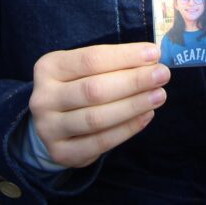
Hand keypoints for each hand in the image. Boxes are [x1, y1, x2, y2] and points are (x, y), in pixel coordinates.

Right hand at [29, 42, 169, 167]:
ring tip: (159, 95)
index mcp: (49, 67)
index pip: (91, 59)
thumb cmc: (75, 87)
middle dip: (133, 81)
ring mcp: (49, 128)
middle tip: (162, 75)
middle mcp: (43, 97)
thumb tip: (151, 58)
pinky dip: (126, 129)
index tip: (154, 53)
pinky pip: (99, 142)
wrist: (51, 123)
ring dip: (133, 106)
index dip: (125, 56)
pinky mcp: (61, 152)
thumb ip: (111, 63)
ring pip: (97, 118)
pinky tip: (146, 116)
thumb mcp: (82, 68)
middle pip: (94, 89)